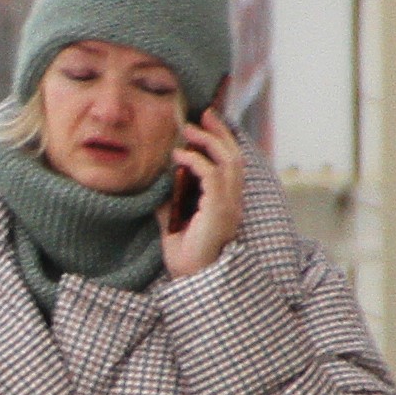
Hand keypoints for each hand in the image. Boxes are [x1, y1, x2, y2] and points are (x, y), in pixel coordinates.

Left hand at [162, 112, 245, 278]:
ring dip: (208, 141)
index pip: (231, 165)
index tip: (206, 124)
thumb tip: (160, 189)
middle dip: (220, 132)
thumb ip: (171, 206)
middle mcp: (234, 202)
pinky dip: (195, 161)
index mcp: (227, 204)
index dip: (222, 142)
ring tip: (189, 130)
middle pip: (235, 157)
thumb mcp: (174, 225)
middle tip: (204, 114)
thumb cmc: (186, 258)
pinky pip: (211, 175)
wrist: (192, 280)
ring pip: (228, 161)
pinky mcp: (220, 209)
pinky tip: (179, 156)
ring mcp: (230, 205)